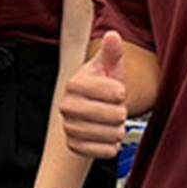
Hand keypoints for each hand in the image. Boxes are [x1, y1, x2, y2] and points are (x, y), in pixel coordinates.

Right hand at [61, 31, 128, 159]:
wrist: (96, 105)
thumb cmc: (104, 84)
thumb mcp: (110, 65)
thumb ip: (112, 51)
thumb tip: (113, 36)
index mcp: (74, 83)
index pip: (108, 90)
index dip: (118, 92)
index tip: (119, 91)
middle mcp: (67, 105)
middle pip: (107, 115)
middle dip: (119, 113)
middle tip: (119, 110)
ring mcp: (69, 126)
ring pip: (104, 134)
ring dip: (116, 131)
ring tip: (116, 124)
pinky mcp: (73, 145)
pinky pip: (98, 151)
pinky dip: (109, 147)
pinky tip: (110, 138)